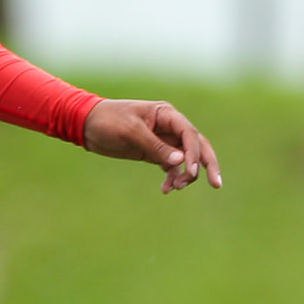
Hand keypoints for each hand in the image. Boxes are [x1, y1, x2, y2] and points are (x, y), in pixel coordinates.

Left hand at [84, 98, 221, 193]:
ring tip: (176, 188)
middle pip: (197, 146)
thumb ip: (156, 147)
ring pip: (186, 159)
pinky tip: (166, 189)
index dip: (195, 154)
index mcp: (167, 115)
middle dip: (208, 165)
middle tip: (217, 184)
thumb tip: (181, 162)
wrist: (86, 125)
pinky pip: (172, 167)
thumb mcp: (131, 132)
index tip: (191, 172)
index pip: (190, 134)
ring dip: (186, 175)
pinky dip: (172, 178)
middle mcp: (170, 127)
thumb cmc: (108, 121)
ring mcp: (164, 140)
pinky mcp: (155, 152)